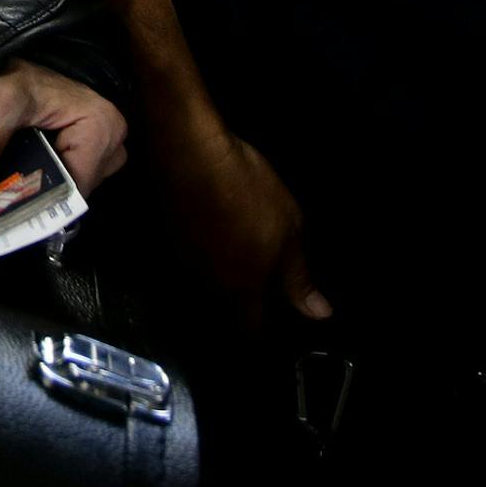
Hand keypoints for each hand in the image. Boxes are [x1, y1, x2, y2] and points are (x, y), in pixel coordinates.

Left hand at [0, 58, 128, 201]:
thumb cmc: (12, 75)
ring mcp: (104, 151)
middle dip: (32, 200)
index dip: (36, 203)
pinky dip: (37, 184)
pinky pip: (63, 180)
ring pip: (66, 190)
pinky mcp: (87, 154)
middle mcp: (113, 143)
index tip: (0, 216)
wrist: (13, 61)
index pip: (73, 187)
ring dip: (33, 193)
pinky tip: (11, 186)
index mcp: (102, 127)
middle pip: (71, 191)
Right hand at [171, 131, 330, 327]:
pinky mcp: (166, 236)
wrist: (190, 153)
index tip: (271, 329)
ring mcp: (183, 259)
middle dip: (236, 310)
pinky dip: (199, 259)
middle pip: (222, 311)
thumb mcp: (289, 228)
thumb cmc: (248, 191)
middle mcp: (209, 282)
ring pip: (202, 286)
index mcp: (243, 285)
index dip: (260, 333)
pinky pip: (186, 261)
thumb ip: (299, 276)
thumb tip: (319, 314)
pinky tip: (208, 240)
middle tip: (253, 295)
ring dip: (216, 284)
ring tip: (230, 265)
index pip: (251, 327)